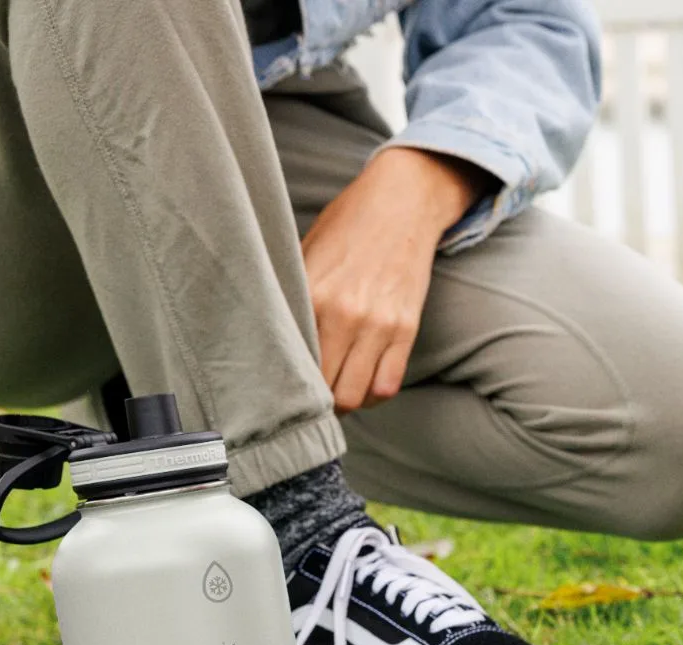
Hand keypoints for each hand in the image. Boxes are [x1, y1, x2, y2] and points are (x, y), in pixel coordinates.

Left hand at [302, 147, 492, 411]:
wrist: (402, 203)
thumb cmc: (348, 226)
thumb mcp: (306, 255)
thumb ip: (294, 299)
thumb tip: (275, 342)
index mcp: (312, 296)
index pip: (294, 364)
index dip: (287, 387)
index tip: (284, 391)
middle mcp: (344, 314)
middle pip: (325, 389)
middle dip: (316, 402)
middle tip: (311, 398)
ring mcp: (379, 324)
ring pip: (357, 394)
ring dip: (346, 402)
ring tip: (337, 393)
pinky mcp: (407, 327)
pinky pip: (389, 383)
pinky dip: (374, 393)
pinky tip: (365, 384)